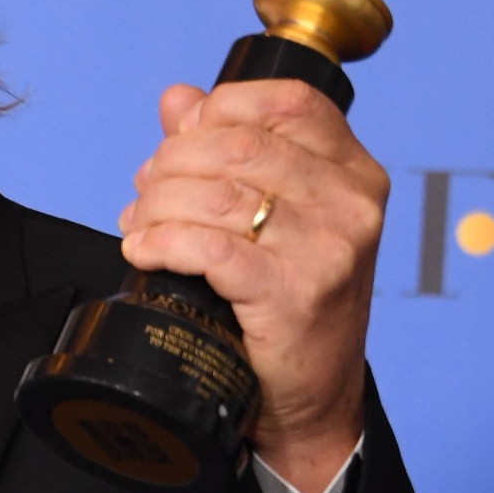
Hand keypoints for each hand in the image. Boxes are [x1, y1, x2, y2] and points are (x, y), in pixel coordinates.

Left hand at [116, 79, 387, 492]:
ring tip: (139, 223)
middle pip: (237, 145)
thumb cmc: (290, 295)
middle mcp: (351, 204)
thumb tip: (177, 98)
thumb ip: (225, 145)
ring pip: (215, 193)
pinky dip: (161, 241)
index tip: (182, 137)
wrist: (312, 394)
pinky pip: (208, 246)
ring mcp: (329, 249)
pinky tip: (142, 249)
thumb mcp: (273, 212)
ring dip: (157, 204)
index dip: (220, 108)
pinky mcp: (295, 294)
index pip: (286, 101)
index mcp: (353, 171)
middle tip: (146, 189)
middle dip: (172, 162)